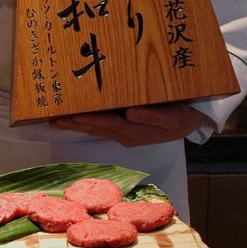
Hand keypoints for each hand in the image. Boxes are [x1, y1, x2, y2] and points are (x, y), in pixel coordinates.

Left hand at [49, 104, 215, 147]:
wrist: (193, 124)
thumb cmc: (183, 117)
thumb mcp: (174, 118)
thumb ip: (153, 116)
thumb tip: (130, 112)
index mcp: (135, 132)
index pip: (107, 124)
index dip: (89, 120)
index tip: (72, 115)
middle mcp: (126, 135)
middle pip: (95, 128)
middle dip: (74, 124)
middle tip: (53, 120)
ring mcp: (124, 134)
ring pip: (96, 129)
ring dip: (76, 125)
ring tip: (57, 120)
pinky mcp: (125, 129)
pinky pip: (101, 126)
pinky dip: (87, 122)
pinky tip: (76, 118)